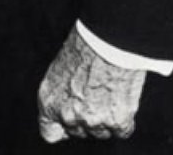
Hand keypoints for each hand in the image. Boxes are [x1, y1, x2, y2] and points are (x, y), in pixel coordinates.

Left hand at [37, 26, 146, 143]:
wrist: (108, 39)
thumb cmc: (85, 44)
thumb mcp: (60, 67)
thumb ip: (62, 92)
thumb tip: (71, 101)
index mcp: (49, 101)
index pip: (50, 132)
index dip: (62, 126)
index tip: (70, 119)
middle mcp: (68, 115)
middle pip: (78, 131)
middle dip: (86, 117)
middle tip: (95, 94)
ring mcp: (92, 121)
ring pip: (101, 132)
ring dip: (106, 118)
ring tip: (109, 90)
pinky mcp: (116, 122)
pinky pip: (122, 130)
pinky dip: (124, 118)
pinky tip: (121, 96)